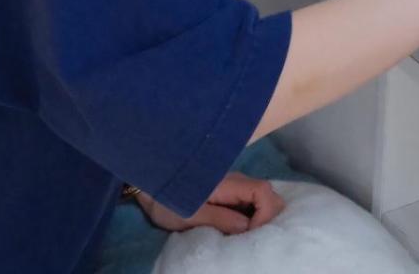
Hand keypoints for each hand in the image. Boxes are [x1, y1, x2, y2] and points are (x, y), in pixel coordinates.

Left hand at [136, 172, 285, 234]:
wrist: (150, 183)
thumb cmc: (169, 198)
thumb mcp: (192, 214)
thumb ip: (221, 219)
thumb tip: (248, 227)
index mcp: (229, 183)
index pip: (264, 192)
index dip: (266, 214)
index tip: (251, 234)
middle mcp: (236, 180)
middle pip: (267, 193)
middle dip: (267, 217)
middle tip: (252, 238)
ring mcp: (232, 185)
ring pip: (260, 198)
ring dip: (259, 218)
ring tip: (246, 237)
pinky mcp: (227, 192)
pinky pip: (249, 201)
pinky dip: (251, 216)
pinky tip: (239, 230)